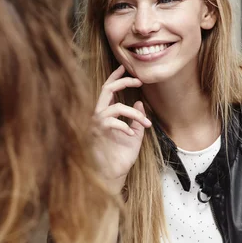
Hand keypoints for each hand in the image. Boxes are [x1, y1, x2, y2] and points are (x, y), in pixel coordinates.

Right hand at [92, 65, 150, 192]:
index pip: (108, 90)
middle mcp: (98, 115)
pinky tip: (131, 134)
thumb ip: (136, 119)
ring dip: (133, 113)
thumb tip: (139, 103)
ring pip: (114, 106)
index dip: (116, 77)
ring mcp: (96, 123)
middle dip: (123, 82)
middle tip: (139, 81)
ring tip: (145, 123)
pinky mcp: (97, 133)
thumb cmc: (121, 157)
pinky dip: (124, 125)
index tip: (125, 67)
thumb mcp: (135, 135)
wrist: (113, 175)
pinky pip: (111, 121)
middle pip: (107, 89)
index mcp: (106, 114)